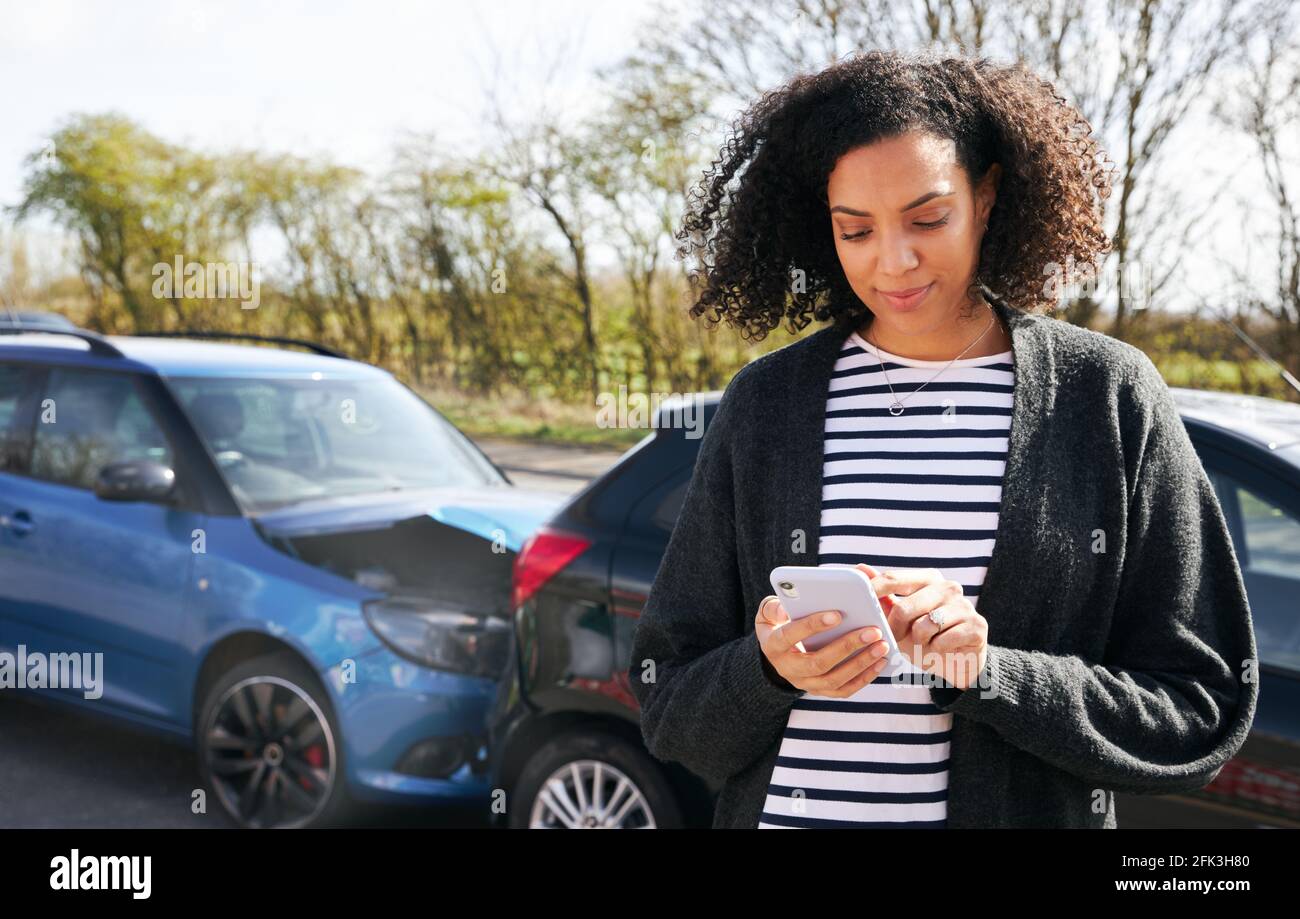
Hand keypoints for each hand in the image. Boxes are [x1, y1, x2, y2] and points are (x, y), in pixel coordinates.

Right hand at [754, 595, 892, 697]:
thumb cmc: (779, 624)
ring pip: (835, 680)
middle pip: (818, 663)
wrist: (781, 653)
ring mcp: (805, 683)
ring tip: (882, 645)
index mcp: (773, 646)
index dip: (812, 626)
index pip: (790, 636)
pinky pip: (844, 690)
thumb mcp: (768, 612)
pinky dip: (865, 677)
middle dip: (847, 647)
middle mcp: (788, 669)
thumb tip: (785, 609)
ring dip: (861, 663)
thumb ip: (773, 607)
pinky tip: (880, 662)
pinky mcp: (821, 691)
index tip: (837, 614)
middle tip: (873, 631)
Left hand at [854, 563, 988, 690]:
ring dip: (919, 641)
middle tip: (898, 638)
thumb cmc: (926, 638)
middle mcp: (948, 587)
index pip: (893, 578)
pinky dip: (936, 650)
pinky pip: (943, 640)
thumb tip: (861, 568)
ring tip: (926, 642)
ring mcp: (964, 605)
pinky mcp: (977, 625)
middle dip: (896, 629)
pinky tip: (942, 648)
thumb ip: (884, 596)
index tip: (859, 601)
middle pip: (905, 607)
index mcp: (927, 578)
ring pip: (924, 626)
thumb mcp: (901, 619)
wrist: (959, 663)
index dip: (873, 590)